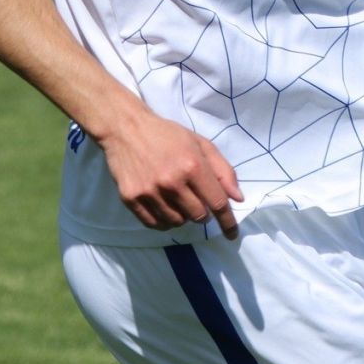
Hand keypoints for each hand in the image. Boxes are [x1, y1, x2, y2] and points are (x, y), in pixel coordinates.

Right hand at [96, 108, 243, 238]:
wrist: (126, 128)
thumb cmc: (167, 135)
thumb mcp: (201, 144)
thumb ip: (222, 171)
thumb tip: (237, 198)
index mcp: (193, 165)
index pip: (217, 203)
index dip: (228, 222)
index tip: (232, 235)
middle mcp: (172, 182)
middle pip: (198, 216)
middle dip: (202, 211)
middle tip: (195, 198)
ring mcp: (150, 192)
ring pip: (177, 222)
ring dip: (183, 216)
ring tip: (176, 199)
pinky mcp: (131, 199)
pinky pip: (155, 224)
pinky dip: (164, 221)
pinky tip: (163, 207)